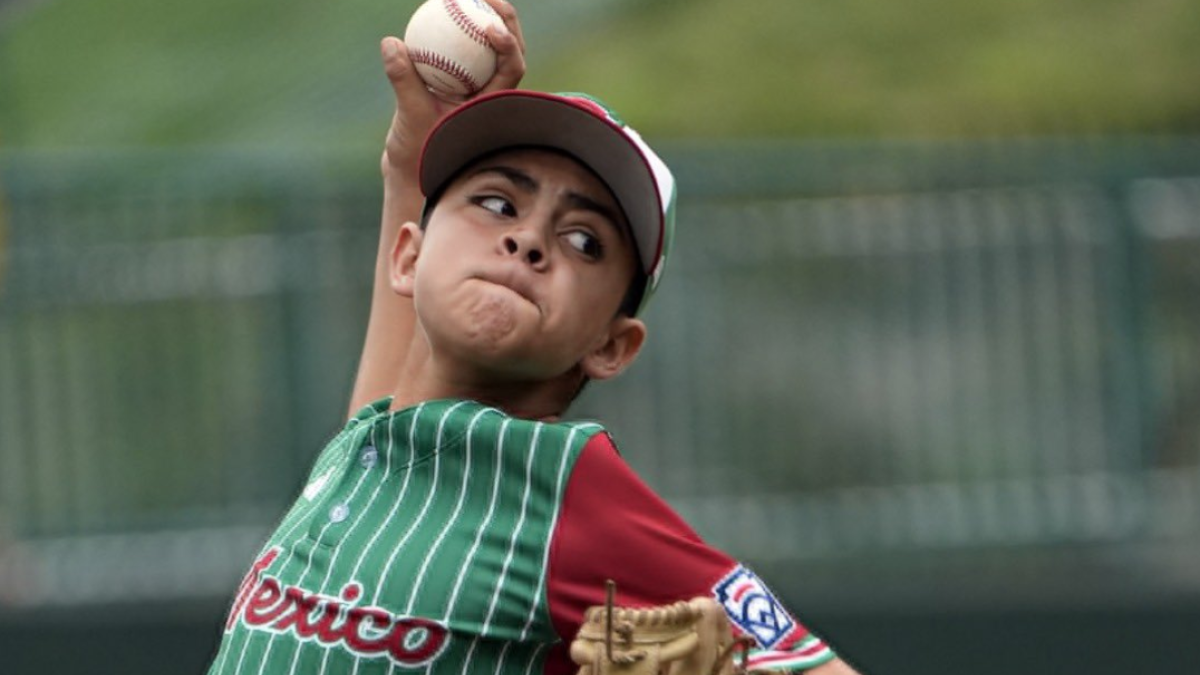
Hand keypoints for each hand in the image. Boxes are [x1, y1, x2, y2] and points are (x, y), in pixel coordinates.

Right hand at [379, 0, 526, 187]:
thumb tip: (391, 44)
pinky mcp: (461, 82)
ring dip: (485, 19)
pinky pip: (464, 50)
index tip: (490, 28)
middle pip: (510, 50)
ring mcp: (479, 87)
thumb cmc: (418, 149)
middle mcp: (492, 92)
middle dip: (505, 20)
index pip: (512, 69)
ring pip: (489, 49)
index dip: (508, 45)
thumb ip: (403, 80)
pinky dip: (458, 31)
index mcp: (493, 104)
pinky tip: (442, 9)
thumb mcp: (409, 116)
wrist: (413, 165)